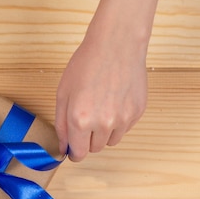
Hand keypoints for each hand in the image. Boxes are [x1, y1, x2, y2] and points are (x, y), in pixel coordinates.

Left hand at [55, 37, 147, 161]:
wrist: (116, 44)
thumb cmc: (86, 65)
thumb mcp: (63, 94)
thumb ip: (61, 125)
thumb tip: (64, 147)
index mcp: (80, 120)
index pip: (78, 154)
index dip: (74, 152)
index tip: (73, 147)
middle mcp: (103, 123)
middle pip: (94, 149)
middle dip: (87, 139)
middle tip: (85, 118)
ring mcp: (123, 119)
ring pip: (111, 141)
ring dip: (103, 132)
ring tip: (100, 108)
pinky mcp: (137, 112)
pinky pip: (124, 129)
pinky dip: (118, 122)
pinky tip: (113, 101)